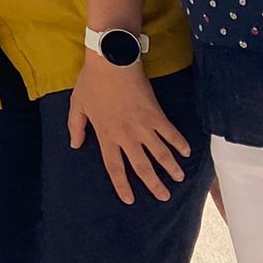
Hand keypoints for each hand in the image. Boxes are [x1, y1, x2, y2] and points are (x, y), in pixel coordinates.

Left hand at [68, 53, 191, 204]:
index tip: (130, 200)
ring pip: (160, 154)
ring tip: (179, 178)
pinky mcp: (156, 115)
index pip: (114, 166)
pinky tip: (187, 152)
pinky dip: (180, 144)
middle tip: (164, 197)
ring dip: (171, 168)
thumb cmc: (92, 82)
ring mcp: (142, 126)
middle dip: (153, 184)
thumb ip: (76, 127)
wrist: (111, 62)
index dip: (122, 185)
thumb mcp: (77, 105)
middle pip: (141, 166)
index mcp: (106, 135)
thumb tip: (75, 145)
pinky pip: (171, 134)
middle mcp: (126, 136)